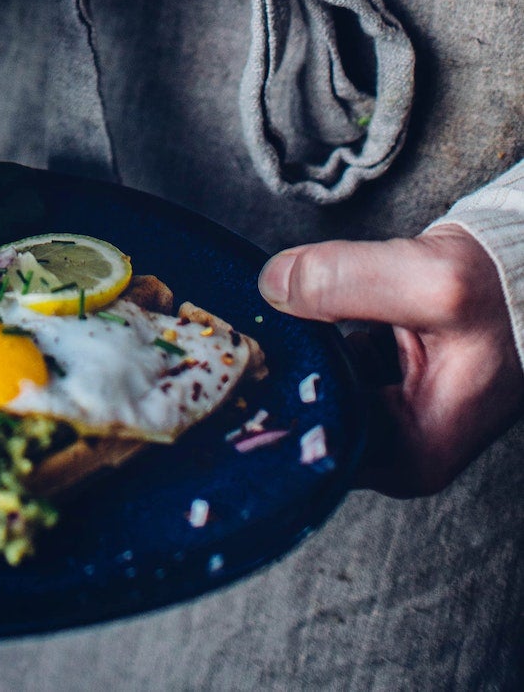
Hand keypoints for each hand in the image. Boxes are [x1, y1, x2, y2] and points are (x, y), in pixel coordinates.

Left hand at [259, 222, 523, 494]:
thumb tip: (272, 284)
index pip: (317, 440)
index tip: (237, 362)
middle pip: (316, 411)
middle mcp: (400, 445)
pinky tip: (303, 300)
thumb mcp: (430, 283)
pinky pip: (335, 357)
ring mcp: (394, 410)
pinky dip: (319, 327)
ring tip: (273, 310)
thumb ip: (346, 281)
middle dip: (285, 366)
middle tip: (249, 328)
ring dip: (299, 342)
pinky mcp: (390, 375)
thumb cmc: (502, 296)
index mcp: (411, 454)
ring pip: (322, 379)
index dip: (273, 400)